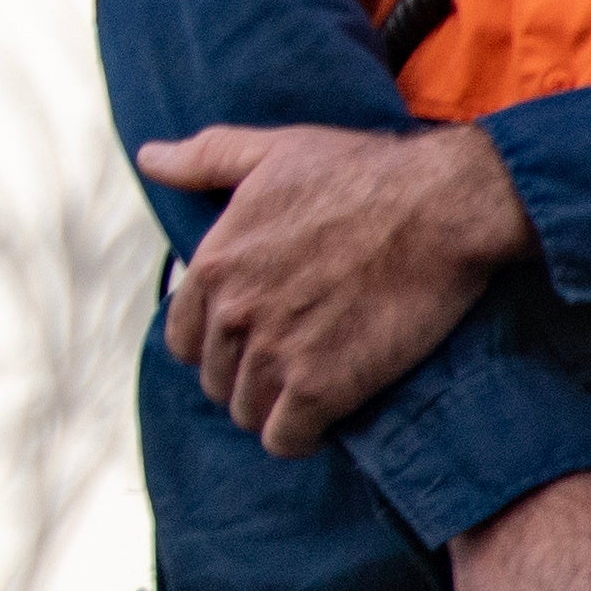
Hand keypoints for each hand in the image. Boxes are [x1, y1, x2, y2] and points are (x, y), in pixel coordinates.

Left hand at [135, 121, 528, 456]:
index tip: (256, 335)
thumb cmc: (361, 172)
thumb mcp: (272, 151)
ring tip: (312, 384)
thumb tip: (150, 158)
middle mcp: (232, 314)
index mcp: (213, 264)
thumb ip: (203, 159)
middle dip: (248, 375)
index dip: (217, 343)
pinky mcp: (320, 389)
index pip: (184, 340)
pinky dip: (302, 434)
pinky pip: (286, 439)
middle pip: (217, 380)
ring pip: (248, 413)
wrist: (439, 207)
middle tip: (295, 358)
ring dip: (276, 406)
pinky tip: (326, 412)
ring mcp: (273, 354)